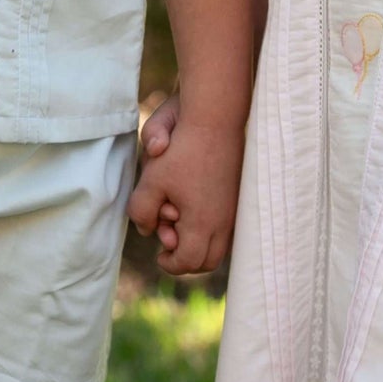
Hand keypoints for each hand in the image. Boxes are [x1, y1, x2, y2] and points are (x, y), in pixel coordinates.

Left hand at [128, 98, 239, 276]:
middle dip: (186, 257)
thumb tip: (147, 229)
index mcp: (203, 224)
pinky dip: (210, 227)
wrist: (215, 118)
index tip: (159, 253)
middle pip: (208, 261)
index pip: (188, 262)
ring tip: (179, 218)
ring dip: (199, 241)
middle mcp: (225, 221)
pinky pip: (228, 227)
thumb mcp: (151, 180)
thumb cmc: (181, 149)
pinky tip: (194, 206)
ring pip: (220, 244)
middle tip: (169, 241)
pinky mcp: (241, 196)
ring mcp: (236, 209)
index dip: (170, 264)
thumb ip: (141, 211)